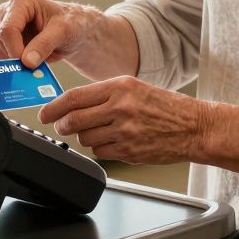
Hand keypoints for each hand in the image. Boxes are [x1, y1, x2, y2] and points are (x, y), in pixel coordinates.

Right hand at [0, 0, 99, 68]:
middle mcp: (7, 12)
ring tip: (36, 64)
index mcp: (20, 1)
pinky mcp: (3, 41)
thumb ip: (45, 44)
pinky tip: (30, 66)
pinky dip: (14, 67)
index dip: (15, 50)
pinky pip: (2, 58)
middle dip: (15, 59)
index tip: (28, 66)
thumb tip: (27, 62)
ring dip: (15, 64)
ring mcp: (3, 26)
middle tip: (33, 69)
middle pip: (0, 42)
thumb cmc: (71, 23)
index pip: (7, 29)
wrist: (74, 30)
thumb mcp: (64, 31)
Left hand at [39, 76, 210, 164]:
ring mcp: (125, 130)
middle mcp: (120, 107)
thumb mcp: (134, 88)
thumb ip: (104, 94)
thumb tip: (73, 104)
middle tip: (61, 125)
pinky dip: (100, 149)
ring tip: (97, 132)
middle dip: (62, 125)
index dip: (53, 107)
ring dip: (83, 137)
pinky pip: (100, 152)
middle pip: (74, 120)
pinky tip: (112, 141)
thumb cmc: (165, 106)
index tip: (44, 113)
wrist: (194, 126)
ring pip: (85, 138)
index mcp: (120, 87)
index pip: (75, 97)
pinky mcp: (129, 150)